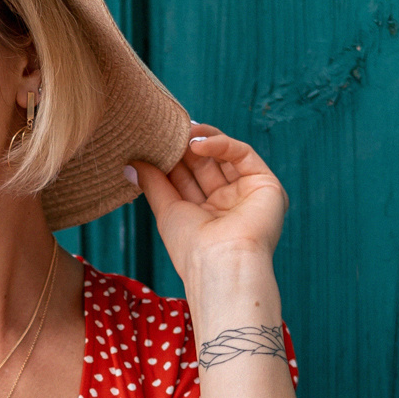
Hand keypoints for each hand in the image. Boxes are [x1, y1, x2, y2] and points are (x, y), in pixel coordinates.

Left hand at [128, 126, 286, 291]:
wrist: (222, 264)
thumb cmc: (192, 248)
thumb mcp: (166, 210)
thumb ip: (153, 183)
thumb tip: (132, 164)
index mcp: (207, 215)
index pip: (189, 179)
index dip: (172, 160)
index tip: (154, 144)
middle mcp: (229, 204)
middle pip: (206, 165)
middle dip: (185, 148)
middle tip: (166, 133)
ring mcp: (248, 194)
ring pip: (225, 155)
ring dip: (202, 140)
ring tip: (180, 133)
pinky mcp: (266, 184)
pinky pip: (242, 154)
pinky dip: (220, 144)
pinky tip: (197, 143)